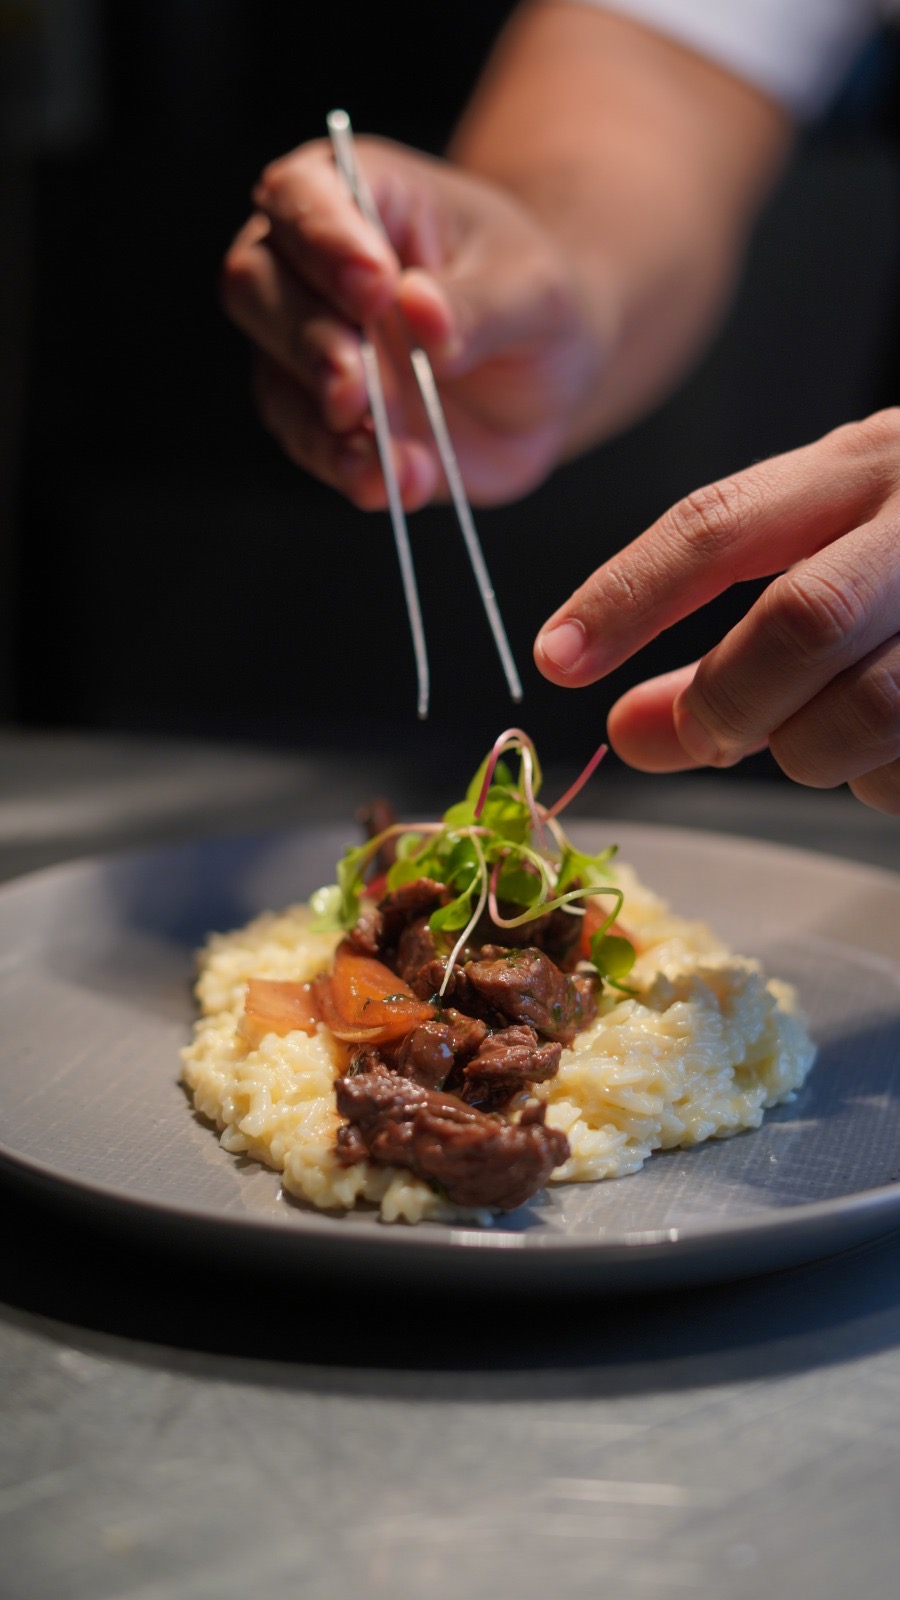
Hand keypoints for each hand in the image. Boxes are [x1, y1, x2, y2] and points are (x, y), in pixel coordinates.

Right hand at [221, 137, 602, 508]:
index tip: (375, 288)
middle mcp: (311, 265)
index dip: (323, 240)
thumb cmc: (531, 300)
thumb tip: (420, 311)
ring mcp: (306, 345)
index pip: (302, 194)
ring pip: (274, 375)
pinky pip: (310, 443)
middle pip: (256, 283)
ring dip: (324, 421)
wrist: (542, 374)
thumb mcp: (534, 291)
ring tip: (390, 457)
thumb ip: (479, 303)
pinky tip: (398, 482)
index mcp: (362, 194)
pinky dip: (350, 468)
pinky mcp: (319, 418)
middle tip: (358, 385)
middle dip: (307, 339)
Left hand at [534, 411, 899, 812]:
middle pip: (799, 623)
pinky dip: (882, 783)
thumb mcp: (830, 558)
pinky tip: (892, 751)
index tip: (558, 660)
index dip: (627, 595)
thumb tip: (622, 728)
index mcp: (868, 463)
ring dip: (812, 752)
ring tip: (819, 734)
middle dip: (727, 702)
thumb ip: (721, 640)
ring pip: (869, 710)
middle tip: (700, 734)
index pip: (721, 522)